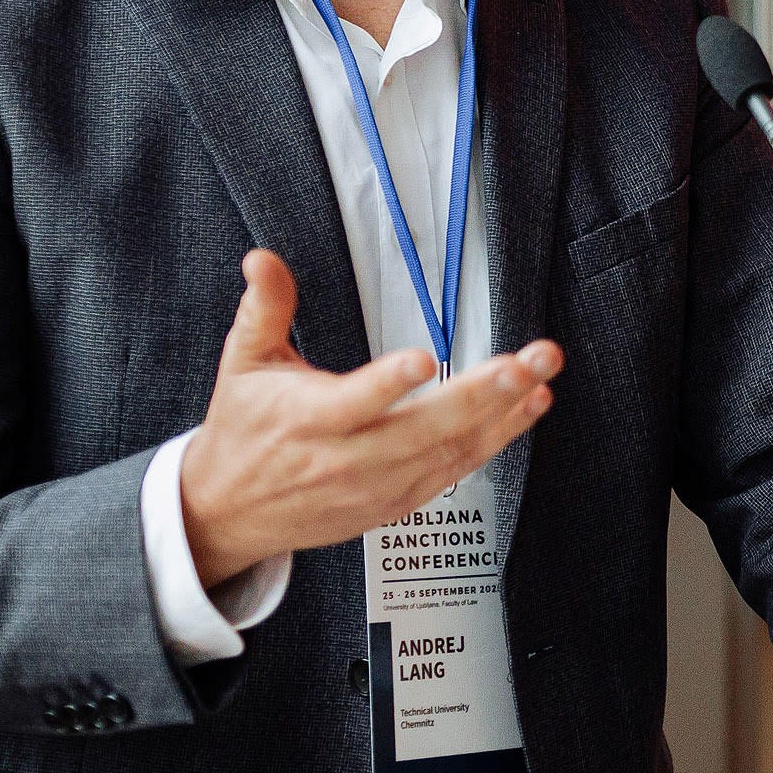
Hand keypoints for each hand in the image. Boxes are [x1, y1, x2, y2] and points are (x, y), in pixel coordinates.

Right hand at [178, 251, 558, 587]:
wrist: (232, 513)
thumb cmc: (244, 433)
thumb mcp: (243, 365)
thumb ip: (264, 309)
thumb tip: (262, 259)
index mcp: (309, 419)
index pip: (354, 401)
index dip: (388, 384)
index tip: (422, 359)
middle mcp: (348, 458)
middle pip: (424, 428)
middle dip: (483, 393)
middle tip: (527, 362)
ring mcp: (378, 485)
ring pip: (451, 451)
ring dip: (504, 415)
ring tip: (540, 378)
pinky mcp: (398, 502)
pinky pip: (456, 470)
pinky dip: (495, 441)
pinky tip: (526, 409)